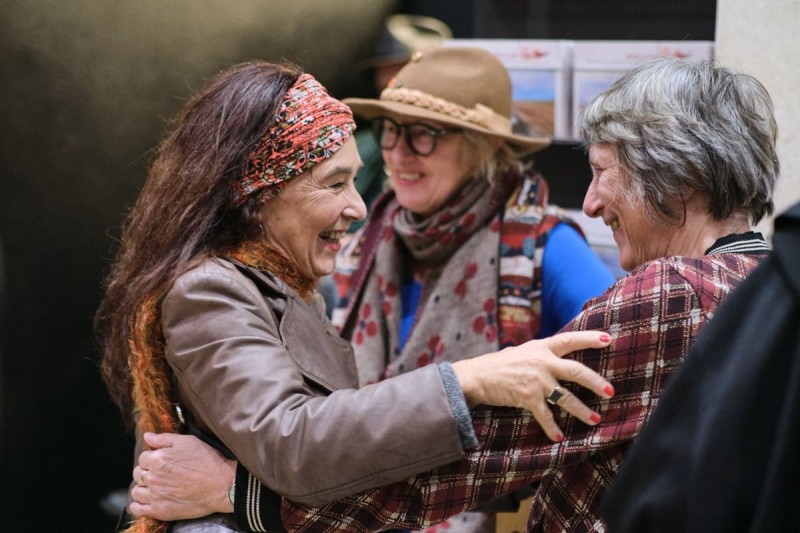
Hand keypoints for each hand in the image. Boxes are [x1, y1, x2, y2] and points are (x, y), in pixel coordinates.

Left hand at [129, 432, 235, 519]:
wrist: (222, 485)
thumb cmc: (207, 460)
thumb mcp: (188, 441)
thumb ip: (164, 438)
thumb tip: (147, 437)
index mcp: (157, 459)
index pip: (143, 457)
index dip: (152, 458)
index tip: (162, 461)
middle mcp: (153, 477)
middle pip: (138, 473)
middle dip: (146, 471)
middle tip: (160, 473)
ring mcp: (155, 495)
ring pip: (136, 491)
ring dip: (142, 487)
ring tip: (155, 486)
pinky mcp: (159, 510)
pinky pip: (137, 509)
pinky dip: (138, 505)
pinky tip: (146, 501)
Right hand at [452, 331, 614, 441]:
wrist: (477, 376)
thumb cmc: (498, 365)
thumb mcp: (521, 352)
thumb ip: (540, 355)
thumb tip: (556, 358)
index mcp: (541, 347)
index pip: (569, 339)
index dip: (589, 338)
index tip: (608, 339)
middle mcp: (541, 362)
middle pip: (576, 371)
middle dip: (595, 382)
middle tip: (609, 392)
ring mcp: (536, 380)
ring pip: (566, 397)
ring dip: (582, 410)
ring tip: (595, 419)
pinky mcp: (527, 397)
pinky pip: (545, 415)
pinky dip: (552, 427)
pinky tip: (559, 436)